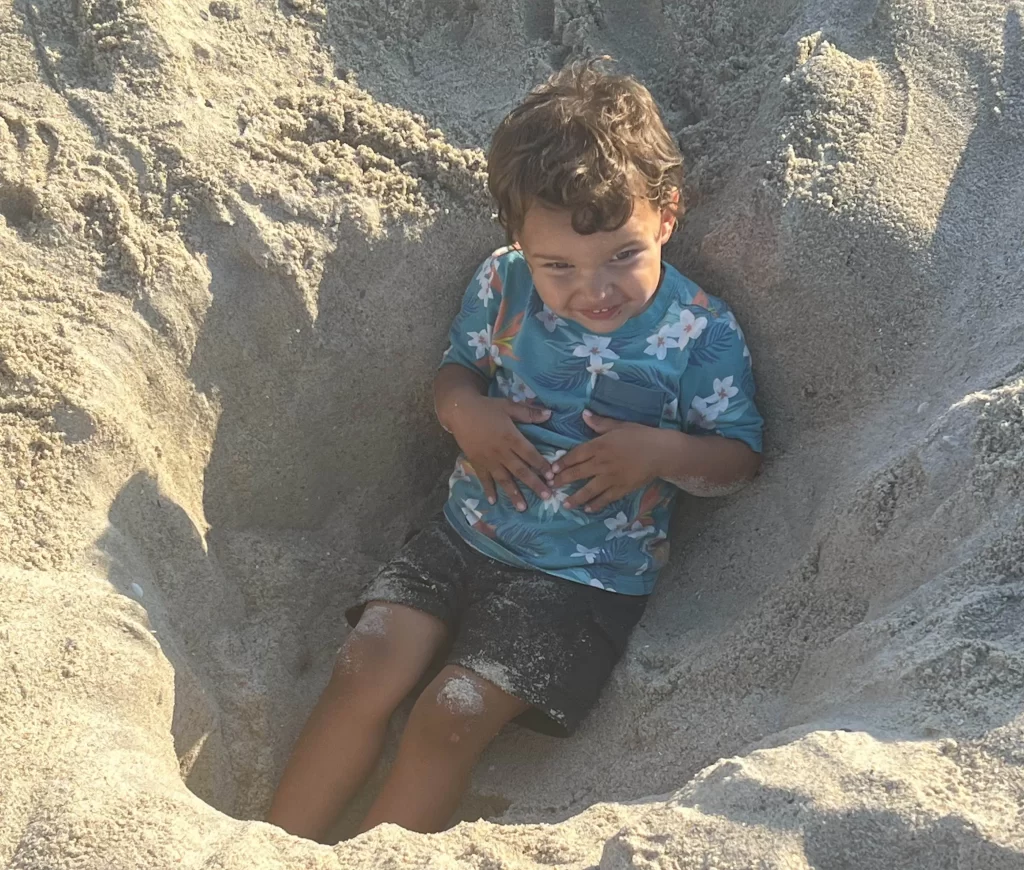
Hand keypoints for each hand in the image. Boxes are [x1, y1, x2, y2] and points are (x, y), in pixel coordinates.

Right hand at [449, 395, 553, 510]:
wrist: (459, 411)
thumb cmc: (486, 407)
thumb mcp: (509, 406)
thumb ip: (529, 412)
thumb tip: (550, 414)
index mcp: (511, 437)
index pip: (530, 454)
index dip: (541, 465)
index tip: (551, 476)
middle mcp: (501, 451)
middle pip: (520, 470)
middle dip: (534, 484)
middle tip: (546, 497)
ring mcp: (488, 459)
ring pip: (503, 479)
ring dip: (513, 493)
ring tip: (522, 508)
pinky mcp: (477, 462)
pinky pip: (484, 478)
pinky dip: (488, 490)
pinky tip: (493, 501)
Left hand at [553, 411, 664, 511]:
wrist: (662, 451)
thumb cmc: (641, 435)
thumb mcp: (620, 425)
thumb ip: (600, 423)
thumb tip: (584, 414)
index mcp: (600, 445)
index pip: (576, 455)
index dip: (563, 463)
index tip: (552, 469)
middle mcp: (602, 463)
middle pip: (577, 473)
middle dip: (563, 480)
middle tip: (551, 487)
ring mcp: (611, 477)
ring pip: (589, 489)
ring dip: (575, 498)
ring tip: (565, 504)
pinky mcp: (622, 488)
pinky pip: (606, 498)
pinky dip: (596, 504)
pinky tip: (588, 509)